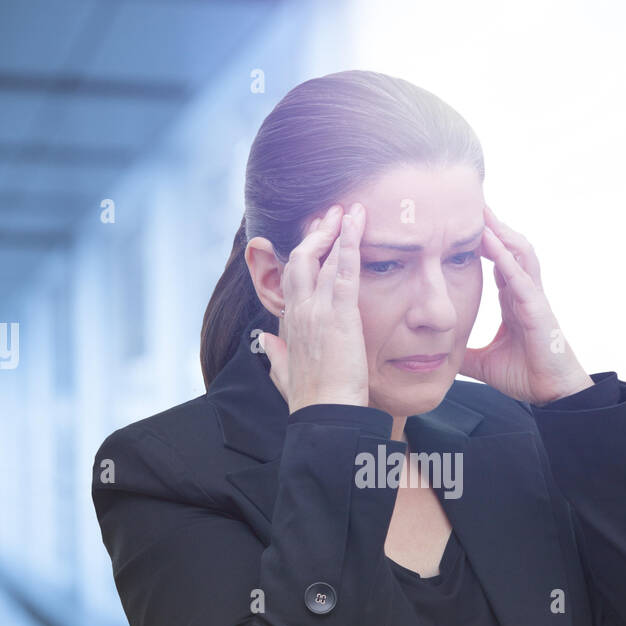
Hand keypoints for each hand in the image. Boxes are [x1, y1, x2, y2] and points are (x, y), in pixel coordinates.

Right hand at [255, 203, 370, 411]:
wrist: (325, 415)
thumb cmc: (311, 400)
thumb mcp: (285, 374)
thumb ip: (276, 354)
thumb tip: (266, 340)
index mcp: (289, 324)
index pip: (292, 279)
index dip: (302, 256)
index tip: (313, 239)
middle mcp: (299, 311)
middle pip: (300, 260)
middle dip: (316, 235)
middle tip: (331, 214)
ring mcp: (317, 310)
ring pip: (321, 259)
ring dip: (335, 231)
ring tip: (349, 210)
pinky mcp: (339, 314)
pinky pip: (344, 269)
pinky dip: (351, 243)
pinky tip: (358, 222)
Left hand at [460, 205, 593, 403]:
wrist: (552, 394)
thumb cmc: (525, 375)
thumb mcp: (482, 362)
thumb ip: (462, 353)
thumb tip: (437, 354)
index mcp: (513, 299)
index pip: (497, 260)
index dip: (482, 240)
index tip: (460, 221)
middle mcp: (524, 291)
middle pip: (509, 247)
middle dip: (492, 224)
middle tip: (470, 202)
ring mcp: (533, 298)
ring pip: (520, 254)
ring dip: (501, 232)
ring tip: (482, 212)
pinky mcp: (538, 309)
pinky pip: (522, 278)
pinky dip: (508, 259)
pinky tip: (493, 244)